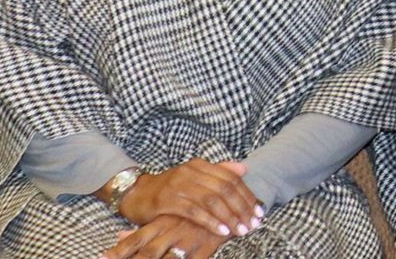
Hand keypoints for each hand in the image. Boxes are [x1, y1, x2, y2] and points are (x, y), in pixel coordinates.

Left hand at [100, 214, 227, 258]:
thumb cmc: (190, 212)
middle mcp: (171, 232)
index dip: (118, 251)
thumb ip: (142, 229)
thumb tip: (119, 235)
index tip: (102, 257)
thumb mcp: (165, 216)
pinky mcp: (204, 248)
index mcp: (160, 223)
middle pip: (148, 254)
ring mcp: (187, 241)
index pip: (136, 241)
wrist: (227, 200)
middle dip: (131, 258)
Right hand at [117, 161, 260, 237]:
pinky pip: (194, 211)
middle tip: (253, 223)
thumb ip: (219, 172)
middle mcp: (191, 172)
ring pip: (211, 200)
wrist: (135, 194)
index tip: (260, 211)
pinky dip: (210, 221)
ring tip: (241, 229)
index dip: (247, 195)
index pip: (231, 178)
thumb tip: (244, 169)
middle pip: (225, 189)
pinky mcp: (166, 200)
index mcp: (200, 166)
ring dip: (229, 216)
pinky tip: (222, 230)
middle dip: (242, 207)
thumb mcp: (194, 177)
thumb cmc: (169, 188)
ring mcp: (178, 185)